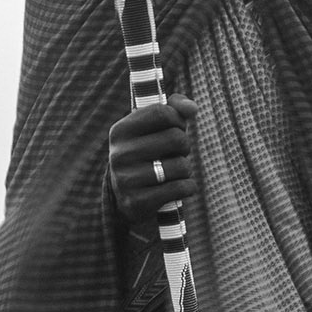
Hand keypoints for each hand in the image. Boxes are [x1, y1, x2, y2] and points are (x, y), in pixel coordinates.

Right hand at [108, 97, 196, 226]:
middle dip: (184, 146)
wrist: (125, 197)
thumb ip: (173, 108)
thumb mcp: (151, 128)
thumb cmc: (146, 154)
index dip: (178, 119)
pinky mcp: (138, 202)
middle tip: (176, 153)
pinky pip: (180, 188)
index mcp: (120, 131)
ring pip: (181, 165)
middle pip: (176, 138)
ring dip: (185, 169)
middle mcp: (120, 154)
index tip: (176, 127)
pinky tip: (179, 187)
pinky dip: (188, 187)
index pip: (161, 112)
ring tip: (173, 172)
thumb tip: (192, 108)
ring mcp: (127, 180)